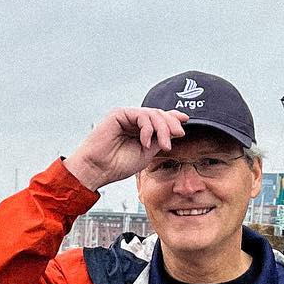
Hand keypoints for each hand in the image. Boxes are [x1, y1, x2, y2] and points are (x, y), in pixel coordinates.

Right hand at [64, 109, 186, 190]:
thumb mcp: (147, 153)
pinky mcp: (119, 113)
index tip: (185, 121)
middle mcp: (132, 120)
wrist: (97, 170)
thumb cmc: (117, 165)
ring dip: (162, 129)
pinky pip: (142, 115)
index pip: (158, 119)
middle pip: (159, 114)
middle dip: (171, 124)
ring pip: (153, 114)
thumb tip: (176, 129)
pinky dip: (148, 129)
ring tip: (164, 145)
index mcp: (138, 129)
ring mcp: (126, 116)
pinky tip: (146, 142)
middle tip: (179, 135)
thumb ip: (160, 139)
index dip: (172, 118)